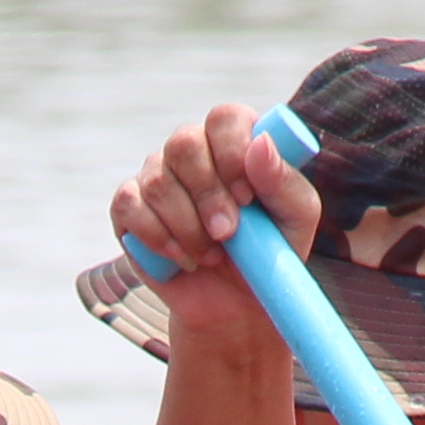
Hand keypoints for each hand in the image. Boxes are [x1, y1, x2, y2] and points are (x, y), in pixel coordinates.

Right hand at [103, 103, 321, 349]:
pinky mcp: (128, 207)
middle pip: (184, 143)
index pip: (225, 118)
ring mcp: (156, 175)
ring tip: (211, 257)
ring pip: (158, 181)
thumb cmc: (271, 253)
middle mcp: (192, 150)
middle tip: (227, 234)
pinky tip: (181, 259)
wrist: (235, 306)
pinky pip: (128, 206)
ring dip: (188, 227)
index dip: (232, 151)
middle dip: (208, 195)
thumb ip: (284, 181)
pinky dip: (158, 237)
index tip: (247, 197)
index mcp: (235, 141)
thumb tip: (259, 143)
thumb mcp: (295, 221)